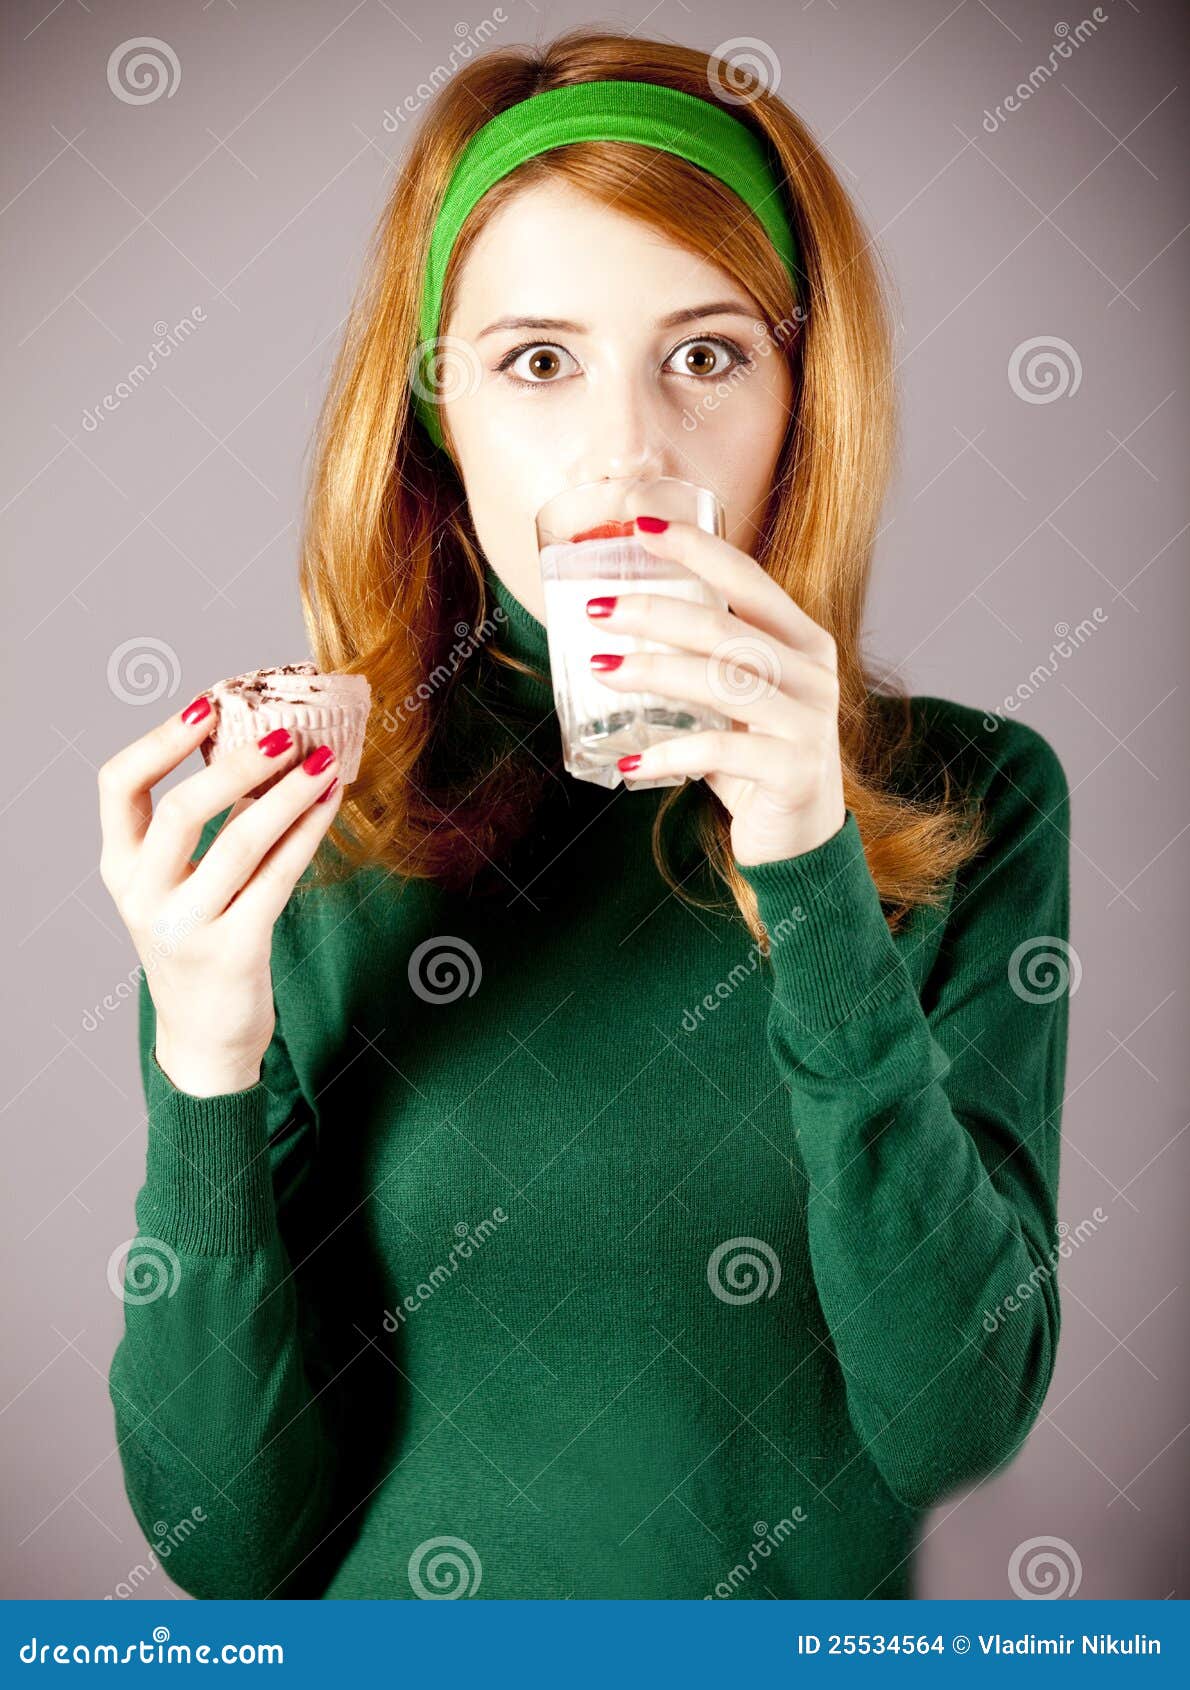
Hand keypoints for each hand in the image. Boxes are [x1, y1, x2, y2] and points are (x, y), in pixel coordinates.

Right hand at [98, 696, 343, 1095]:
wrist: (205, 1036)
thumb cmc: (199, 941)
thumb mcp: (176, 884)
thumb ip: (197, 827)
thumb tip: (256, 744)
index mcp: (120, 867)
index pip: (118, 785)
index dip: (160, 740)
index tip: (207, 706)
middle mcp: (142, 896)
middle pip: (180, 810)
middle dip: (237, 764)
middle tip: (285, 733)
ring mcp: (185, 928)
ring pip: (238, 843)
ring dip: (286, 795)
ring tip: (324, 761)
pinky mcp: (234, 951)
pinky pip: (277, 878)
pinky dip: (307, 834)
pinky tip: (330, 805)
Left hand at [585, 515, 845, 867]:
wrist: (800, 837)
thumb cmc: (756, 756)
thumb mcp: (736, 698)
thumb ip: (704, 660)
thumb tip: (618, 619)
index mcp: (802, 641)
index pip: (747, 579)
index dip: (695, 547)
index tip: (640, 525)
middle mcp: (814, 673)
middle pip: (725, 629)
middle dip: (654, 611)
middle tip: (596, 609)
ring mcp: (809, 722)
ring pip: (722, 683)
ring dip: (653, 672)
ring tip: (601, 670)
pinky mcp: (794, 770)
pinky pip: (721, 751)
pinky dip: (669, 754)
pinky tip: (630, 763)